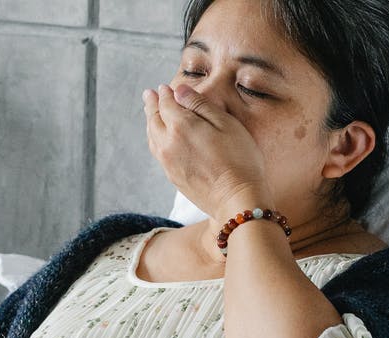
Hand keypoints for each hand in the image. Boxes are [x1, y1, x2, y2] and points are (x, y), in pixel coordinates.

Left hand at [143, 83, 271, 220]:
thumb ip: (200, 105)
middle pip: (154, 120)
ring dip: (150, 122)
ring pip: (152, 137)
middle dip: (151, 105)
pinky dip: (154, 139)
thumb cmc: (239, 159)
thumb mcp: (226, 124)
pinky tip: (158, 138)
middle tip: (149, 95)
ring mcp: (167, 162)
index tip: (163, 87)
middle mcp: (168, 143)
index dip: (165, 94)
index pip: (166, 104)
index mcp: (180, 126)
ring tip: (151, 113)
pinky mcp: (172, 176)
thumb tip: (179, 90)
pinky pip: (156, 152)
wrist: (235, 199)